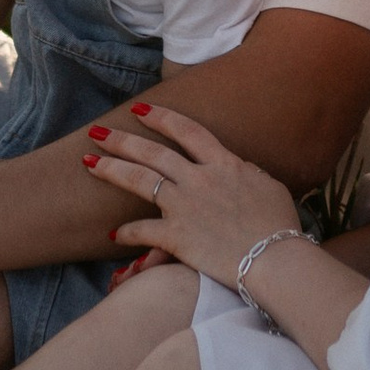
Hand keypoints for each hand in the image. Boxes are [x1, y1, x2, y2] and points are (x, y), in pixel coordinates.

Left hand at [82, 105, 303, 298]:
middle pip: (153, 152)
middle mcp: (199, 179)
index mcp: (224, 164)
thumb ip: (246, 172)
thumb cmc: (280, 226)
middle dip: (122, 139)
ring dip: (111, 170)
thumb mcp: (269, 187)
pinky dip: (127, 232)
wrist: (276, 259)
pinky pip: (143, 230)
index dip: (162, 117)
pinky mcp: (176, 236)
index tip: (141, 110)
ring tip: (88, 163)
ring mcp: (185, 206)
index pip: (187, 131)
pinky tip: (113, 235)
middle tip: (98, 131)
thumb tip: (235, 166)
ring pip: (140, 180)